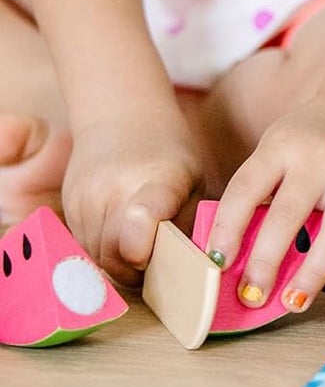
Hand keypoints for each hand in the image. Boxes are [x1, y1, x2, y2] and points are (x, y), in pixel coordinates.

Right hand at [62, 108, 204, 284]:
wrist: (119, 115)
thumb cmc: (169, 150)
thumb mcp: (193, 180)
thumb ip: (190, 224)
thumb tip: (191, 268)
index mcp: (156, 181)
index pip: (140, 222)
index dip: (144, 250)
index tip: (153, 257)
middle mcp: (113, 191)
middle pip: (116, 256)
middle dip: (138, 271)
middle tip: (158, 264)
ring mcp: (85, 201)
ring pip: (97, 257)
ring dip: (119, 264)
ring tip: (142, 249)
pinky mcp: (69, 208)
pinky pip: (84, 247)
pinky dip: (103, 251)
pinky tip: (121, 237)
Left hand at [204, 93, 324, 312]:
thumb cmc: (308, 141)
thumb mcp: (276, 149)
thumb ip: (260, 193)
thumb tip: (236, 259)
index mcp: (282, 146)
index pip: (246, 189)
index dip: (227, 230)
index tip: (215, 264)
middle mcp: (319, 162)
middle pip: (288, 215)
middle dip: (266, 261)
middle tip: (251, 295)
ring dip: (312, 274)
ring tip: (292, 302)